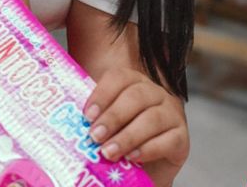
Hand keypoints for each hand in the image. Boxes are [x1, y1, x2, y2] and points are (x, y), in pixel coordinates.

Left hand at [83, 67, 188, 186]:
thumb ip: (91, 115)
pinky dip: (148, 149)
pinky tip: (132, 158)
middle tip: (94, 136)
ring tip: (108, 152)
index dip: (102, 94)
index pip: (118, 77)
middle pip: (135, 96)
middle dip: (112, 117)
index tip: (86, 115)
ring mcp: (172, 113)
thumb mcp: (103, 123)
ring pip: (152, 118)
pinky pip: (168, 140)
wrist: (143, 169)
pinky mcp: (182, 138)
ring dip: (127, 136)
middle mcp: (155, 92)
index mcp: (133, 82)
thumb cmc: (118, 139)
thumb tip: (64, 118)